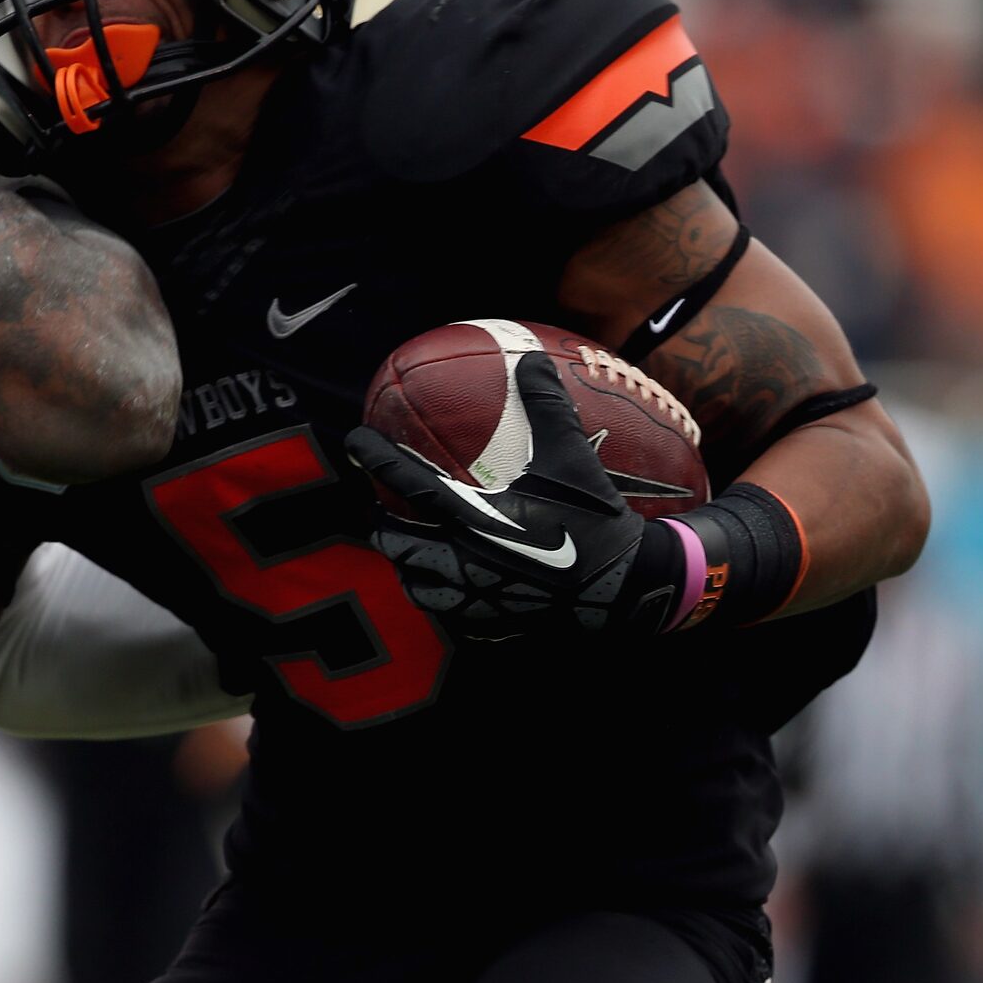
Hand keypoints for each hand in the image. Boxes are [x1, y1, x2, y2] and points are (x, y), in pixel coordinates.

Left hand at [344, 353, 679, 641]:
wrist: (629, 587)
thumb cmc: (598, 519)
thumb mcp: (574, 457)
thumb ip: (547, 407)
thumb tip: (532, 359)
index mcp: (475, 518)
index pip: (408, 483)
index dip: (375, 458)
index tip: (353, 438)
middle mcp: (466, 561)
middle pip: (398, 544)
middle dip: (382, 525)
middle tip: (379, 510)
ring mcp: (477, 597)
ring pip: (417, 586)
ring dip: (406, 567)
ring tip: (408, 553)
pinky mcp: (494, 623)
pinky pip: (451, 616)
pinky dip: (441, 600)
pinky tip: (449, 590)